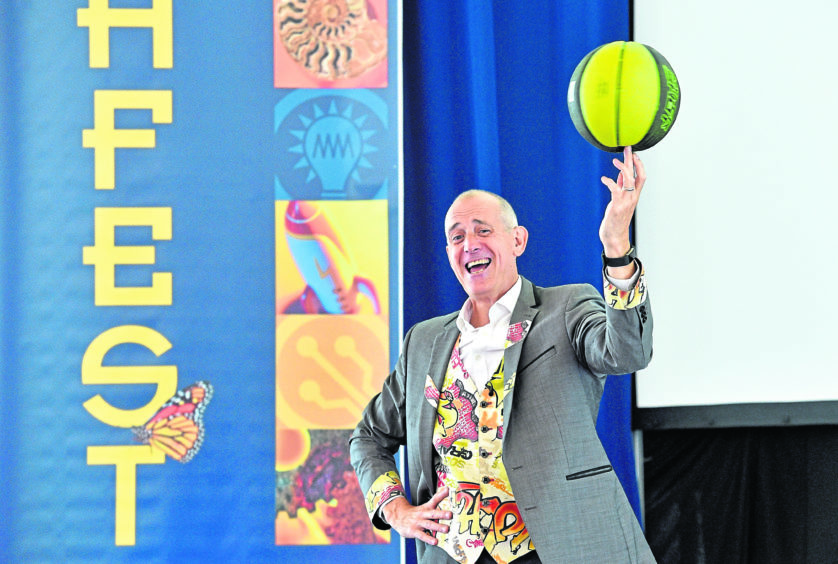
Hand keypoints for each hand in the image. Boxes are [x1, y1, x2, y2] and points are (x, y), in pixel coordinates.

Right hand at [382, 487, 451, 545]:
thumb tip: (447, 489)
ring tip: (446, 529)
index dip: (441, 495)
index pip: (434, 500)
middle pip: (433, 513)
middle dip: (442, 514)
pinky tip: (435, 541)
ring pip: (429, 525)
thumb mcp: (425, 506)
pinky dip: (428, 539)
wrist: (397, 517)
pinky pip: (422, 535)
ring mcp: (418, 523)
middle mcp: (422, 514)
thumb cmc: (415, 513)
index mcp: (426, 508)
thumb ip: (436, 499)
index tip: (448, 490)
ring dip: (438, 527)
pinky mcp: (413, 531)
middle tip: (450, 514)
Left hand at [599, 146, 645, 261]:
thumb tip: (620, 174)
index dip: (639, 164)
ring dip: (623, 168)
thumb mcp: (619, 201)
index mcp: (634, 195)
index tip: (634, 153)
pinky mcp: (617, 205)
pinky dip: (609, 182)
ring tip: (615, 160)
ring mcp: (626, 201)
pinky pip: (615, 189)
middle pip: (637, 174)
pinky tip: (603, 179)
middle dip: (632, 160)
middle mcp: (633, 196)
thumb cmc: (616, 219)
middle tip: (628, 148)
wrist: (615, 236)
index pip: (641, 176)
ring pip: (628, 179)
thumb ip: (621, 187)